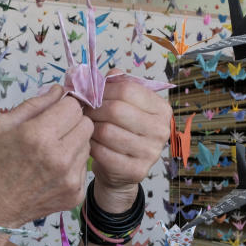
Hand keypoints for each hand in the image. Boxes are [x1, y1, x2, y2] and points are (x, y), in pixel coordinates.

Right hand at [0, 85, 92, 226]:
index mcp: (39, 135)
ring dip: (74, 143)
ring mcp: (70, 178)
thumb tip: (60, 89)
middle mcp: (59, 157)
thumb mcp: (3, 124)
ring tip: (51, 152)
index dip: (64, 106)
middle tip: (54, 131)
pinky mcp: (75, 194)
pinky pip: (84, 166)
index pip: (73, 106)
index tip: (56, 112)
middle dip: (72, 122)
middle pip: (86, 124)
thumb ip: (36, 103)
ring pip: (88, 144)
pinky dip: (72, 164)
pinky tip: (53, 170)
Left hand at [85, 74, 171, 211]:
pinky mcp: (136, 171)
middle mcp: (161, 130)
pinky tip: (90, 144)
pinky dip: (91, 146)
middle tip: (83, 112)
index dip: (103, 90)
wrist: (121, 169)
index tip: (91, 94)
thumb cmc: (121, 131)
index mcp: (161, 109)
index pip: (127, 89)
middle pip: (116, 110)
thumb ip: (118, 85)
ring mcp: (151, 152)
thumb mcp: (124, 105)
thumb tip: (110, 73)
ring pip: (107, 131)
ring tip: (86, 127)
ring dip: (90, 128)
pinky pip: (102, 152)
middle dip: (93, 109)